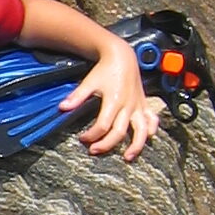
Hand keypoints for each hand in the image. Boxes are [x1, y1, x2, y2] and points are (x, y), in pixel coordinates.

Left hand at [62, 39, 162, 160]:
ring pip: (141, 131)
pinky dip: (152, 129)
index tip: (83, 138)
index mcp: (113, 101)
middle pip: (119, 132)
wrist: (122, 56)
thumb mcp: (89, 81)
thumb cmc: (105, 69)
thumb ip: (77, 96)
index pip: (103, 126)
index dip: (92, 135)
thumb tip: (62, 108)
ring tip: (128, 158)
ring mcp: (138, 106)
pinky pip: (152, 119)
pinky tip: (147, 138)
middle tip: (94, 150)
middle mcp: (128, 106)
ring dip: (136, 146)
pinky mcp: (144, 104)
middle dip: (106, 144)